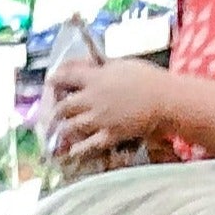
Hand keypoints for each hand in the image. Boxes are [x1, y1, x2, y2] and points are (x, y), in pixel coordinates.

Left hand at [43, 51, 173, 159]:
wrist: (163, 100)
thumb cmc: (146, 78)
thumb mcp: (119, 64)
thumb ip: (100, 68)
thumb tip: (87, 68)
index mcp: (93, 78)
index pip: (64, 76)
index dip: (54, 79)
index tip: (51, 82)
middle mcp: (91, 99)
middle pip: (63, 106)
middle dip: (56, 110)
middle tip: (55, 112)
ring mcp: (99, 119)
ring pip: (71, 126)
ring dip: (64, 129)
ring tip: (62, 130)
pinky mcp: (110, 135)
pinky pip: (89, 145)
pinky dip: (78, 149)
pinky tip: (73, 150)